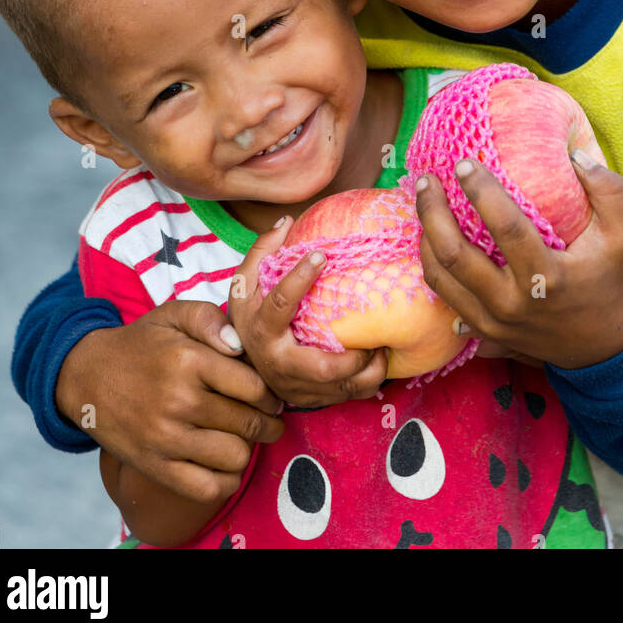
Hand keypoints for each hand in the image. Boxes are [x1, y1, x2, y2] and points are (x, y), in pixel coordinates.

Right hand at [56, 300, 283, 501]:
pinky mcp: (154, 466)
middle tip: (267, 418)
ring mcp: (166, 438)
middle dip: (267, 422)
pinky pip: (207, 488)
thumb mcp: (173, 314)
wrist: (86, 376)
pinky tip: (223, 463)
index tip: (271, 395)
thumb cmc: (140, 344)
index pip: (254, 387)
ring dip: (247, 449)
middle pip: (249, 423)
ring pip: (235, 457)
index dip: (271, 393)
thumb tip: (240, 344)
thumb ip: (211, 319)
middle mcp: (179, 401)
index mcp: (189, 361)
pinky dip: (225, 480)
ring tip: (242, 436)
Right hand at [227, 218, 388, 407]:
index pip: (280, 304)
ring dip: (370, 368)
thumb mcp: (245, 284)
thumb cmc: (250, 317)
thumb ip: (262, 252)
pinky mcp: (312, 400)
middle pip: (323, 367)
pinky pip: (351, 395)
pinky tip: (378, 357)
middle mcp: (279, 364)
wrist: (239, 368)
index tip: (321, 254)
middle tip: (374, 330)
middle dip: (354, 354)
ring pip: (342, 388)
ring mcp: (297, 387)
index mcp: (261, 330)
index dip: (299, 278)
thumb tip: (287, 222)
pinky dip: (371, 380)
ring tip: (383, 344)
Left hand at [415, 153, 622, 370]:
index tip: (463, 162)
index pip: (505, 228)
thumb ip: (608, 191)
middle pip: (456, 256)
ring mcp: (493, 322)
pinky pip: (444, 298)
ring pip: (440, 279)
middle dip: (433, 212)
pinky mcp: (483, 333)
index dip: (481, 191)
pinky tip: (430, 237)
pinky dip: (430, 265)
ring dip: (425, 237)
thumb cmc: (609, 281)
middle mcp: (513, 303)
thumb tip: (576, 155)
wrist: (602, 347)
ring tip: (424, 202)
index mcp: (547, 277)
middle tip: (427, 179)